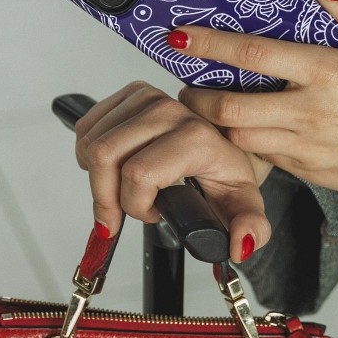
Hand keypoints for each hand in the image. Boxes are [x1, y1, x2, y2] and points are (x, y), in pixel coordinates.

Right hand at [74, 82, 270, 262]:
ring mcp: (149, 98)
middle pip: (106, 156)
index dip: (134, 205)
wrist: (222, 145)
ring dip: (96, 177)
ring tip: (120, 190)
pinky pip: (87, 126)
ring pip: (92, 142)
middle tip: (118, 215)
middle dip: (105, 197)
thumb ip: (250, 228)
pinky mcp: (132, 93)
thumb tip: (241, 244)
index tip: (150, 215)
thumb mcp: (243, 204)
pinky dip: (88, 154)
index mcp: (196, 138)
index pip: (139, 174)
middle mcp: (171, 111)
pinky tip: (111, 168)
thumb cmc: (226, 173)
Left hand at [176, 0, 337, 199]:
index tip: (181, 39)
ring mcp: (308, 146)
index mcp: (326, 71)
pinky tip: (250, 133)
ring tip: (212, 112)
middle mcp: (310, 110)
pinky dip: (250, 146)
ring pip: (242, 139)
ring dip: (219, 127)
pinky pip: (267, 159)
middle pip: (230, 107)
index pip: (254, 53)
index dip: (210, 45)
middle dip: (199, 98)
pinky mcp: (312, 173)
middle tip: (189, 88)